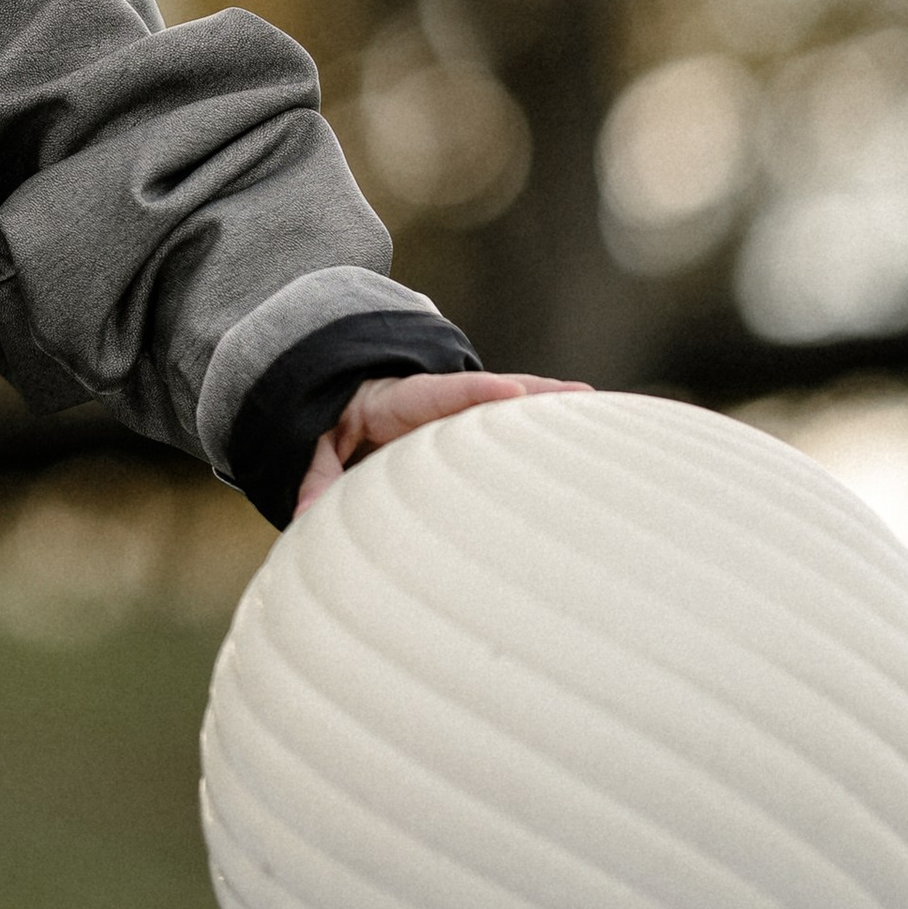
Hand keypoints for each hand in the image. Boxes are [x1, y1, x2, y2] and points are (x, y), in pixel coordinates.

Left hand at [293, 368, 589, 512]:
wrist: (323, 393)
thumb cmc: (318, 418)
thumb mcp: (307, 437)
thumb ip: (313, 472)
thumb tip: (310, 518)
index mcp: (392, 397)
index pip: (438, 392)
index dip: (476, 390)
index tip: (512, 392)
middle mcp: (429, 402)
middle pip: (489, 395)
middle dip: (534, 394)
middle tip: (584, 397)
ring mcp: (446, 416)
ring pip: (502, 411)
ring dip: (546, 412)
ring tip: (600, 414)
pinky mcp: (455, 433)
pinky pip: (496, 429)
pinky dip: (532, 433)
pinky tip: (577, 442)